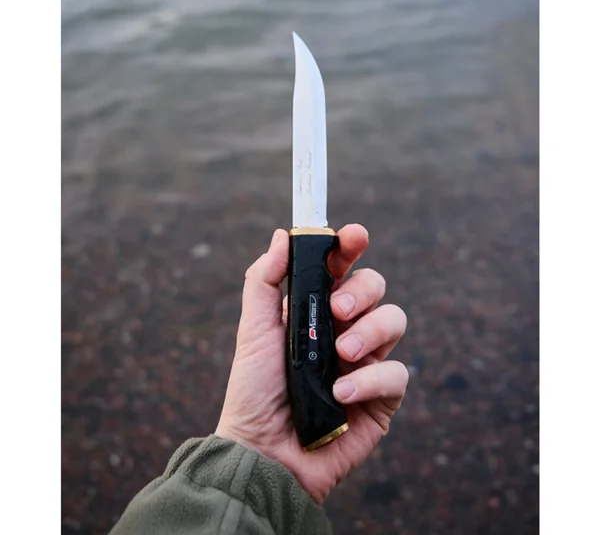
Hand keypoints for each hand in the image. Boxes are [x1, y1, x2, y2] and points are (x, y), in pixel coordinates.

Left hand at [215, 224, 408, 503]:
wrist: (263, 453)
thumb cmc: (254, 391)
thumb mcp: (254, 331)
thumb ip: (265, 281)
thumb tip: (283, 236)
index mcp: (316, 309)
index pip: (343, 268)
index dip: (351, 246)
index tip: (354, 236)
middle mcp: (346, 329)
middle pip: (376, 287)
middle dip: (363, 290)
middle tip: (337, 309)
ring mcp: (366, 361)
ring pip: (395, 321)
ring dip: (371, 331)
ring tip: (340, 354)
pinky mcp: (381, 397)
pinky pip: (396, 373)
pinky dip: (370, 380)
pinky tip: (341, 396)